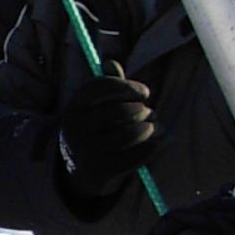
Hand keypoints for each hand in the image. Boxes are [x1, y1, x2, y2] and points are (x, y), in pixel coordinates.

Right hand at [56, 62, 155, 199]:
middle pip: (121, 110)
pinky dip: (155, 146)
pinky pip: (138, 153)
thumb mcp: (96, 107)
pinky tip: (160, 142)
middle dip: (143, 110)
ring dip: (151, 128)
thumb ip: (108, 85)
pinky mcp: (101, 170)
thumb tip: (110, 63)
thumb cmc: (96, 130)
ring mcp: (86, 151)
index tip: (145, 93)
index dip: (128, 87)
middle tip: (149, 113)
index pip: (102, 87)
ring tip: (153, 127)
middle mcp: (75, 128)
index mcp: (74, 106)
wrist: (79, 171)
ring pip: (131, 133)